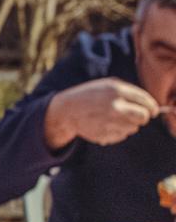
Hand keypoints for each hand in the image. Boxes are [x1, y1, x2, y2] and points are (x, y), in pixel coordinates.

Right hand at [44, 79, 158, 149]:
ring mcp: (108, 122)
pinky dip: (119, 132)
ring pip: (133, 128)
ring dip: (129, 125)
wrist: (67, 110)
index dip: (152, 107)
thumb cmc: (92, 95)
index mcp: (117, 91)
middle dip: (143, 117)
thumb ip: (131, 92)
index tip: (153, 111)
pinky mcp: (103, 135)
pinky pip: (122, 136)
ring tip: (116, 119)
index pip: (145, 102)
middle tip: (138, 117)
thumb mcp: (110, 85)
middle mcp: (114, 107)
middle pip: (142, 117)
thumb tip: (151, 107)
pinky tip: (108, 126)